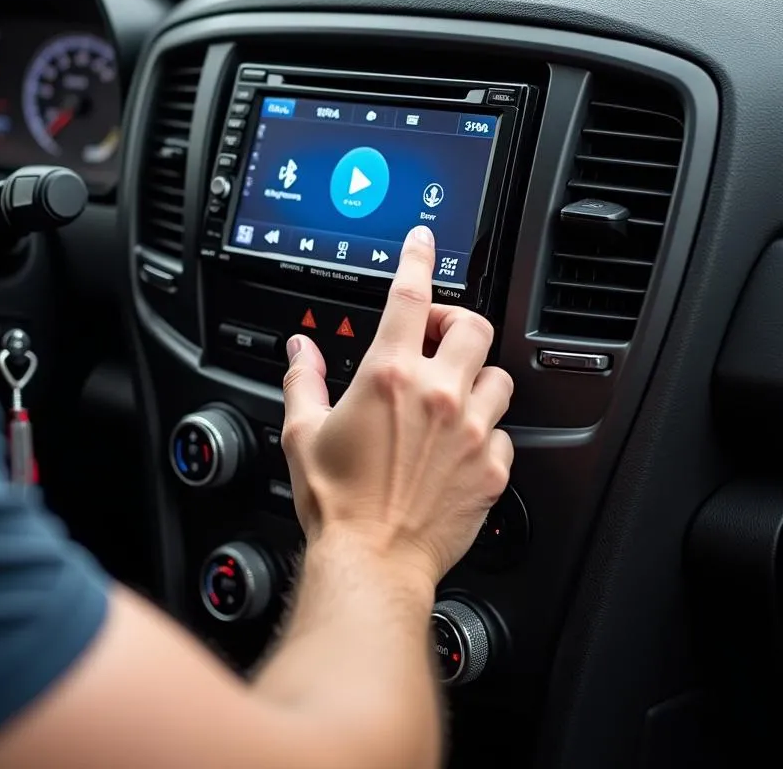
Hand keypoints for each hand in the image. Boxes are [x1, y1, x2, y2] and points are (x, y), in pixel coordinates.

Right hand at [282, 225, 513, 585]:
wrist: (372, 561)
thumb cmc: (335, 502)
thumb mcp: (303, 431)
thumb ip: (303, 379)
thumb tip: (300, 350)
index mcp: (389, 376)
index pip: (411, 295)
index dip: (418, 258)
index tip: (423, 241)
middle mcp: (439, 395)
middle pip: (473, 326)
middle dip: (456, 322)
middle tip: (435, 337)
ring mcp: (471, 430)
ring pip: (499, 375)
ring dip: (476, 374)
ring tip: (453, 390)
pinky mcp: (492, 468)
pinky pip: (504, 430)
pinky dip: (486, 428)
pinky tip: (461, 443)